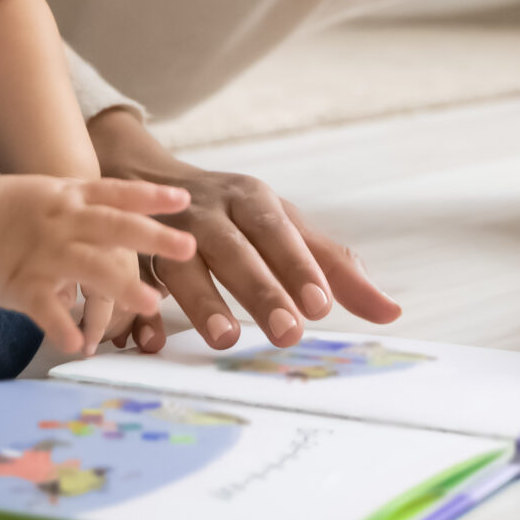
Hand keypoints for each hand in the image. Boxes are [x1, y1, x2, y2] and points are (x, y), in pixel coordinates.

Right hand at [0, 175, 194, 354]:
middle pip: (114, 227)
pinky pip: (46, 308)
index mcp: (69, 198)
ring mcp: (43, 253)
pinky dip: (63, 327)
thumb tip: (117, 225)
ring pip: (89, 267)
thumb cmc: (1, 207)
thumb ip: (81, 207)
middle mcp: (62, 222)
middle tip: (187, 247)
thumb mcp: (47, 194)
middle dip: (152, 237)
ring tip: (151, 304)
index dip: (151, 197)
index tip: (183, 200)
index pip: (117, 194)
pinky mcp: (21, 282)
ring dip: (122, 285)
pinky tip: (79, 346)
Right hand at [89, 109, 399, 353]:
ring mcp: (163, 232)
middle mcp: (206, 211)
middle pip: (234, 249)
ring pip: (180, 263)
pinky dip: (135, 310)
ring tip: (225, 338)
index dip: (297, 266)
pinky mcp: (127, 255)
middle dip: (260, 290)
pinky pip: (129, 280)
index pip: (277, 230)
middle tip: (287, 333)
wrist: (146, 179)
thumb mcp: (284, 228)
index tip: (320, 304)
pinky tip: (147, 340)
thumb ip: (333, 268)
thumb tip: (392, 312)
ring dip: (201, 300)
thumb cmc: (234, 216)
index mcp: (249, 199)